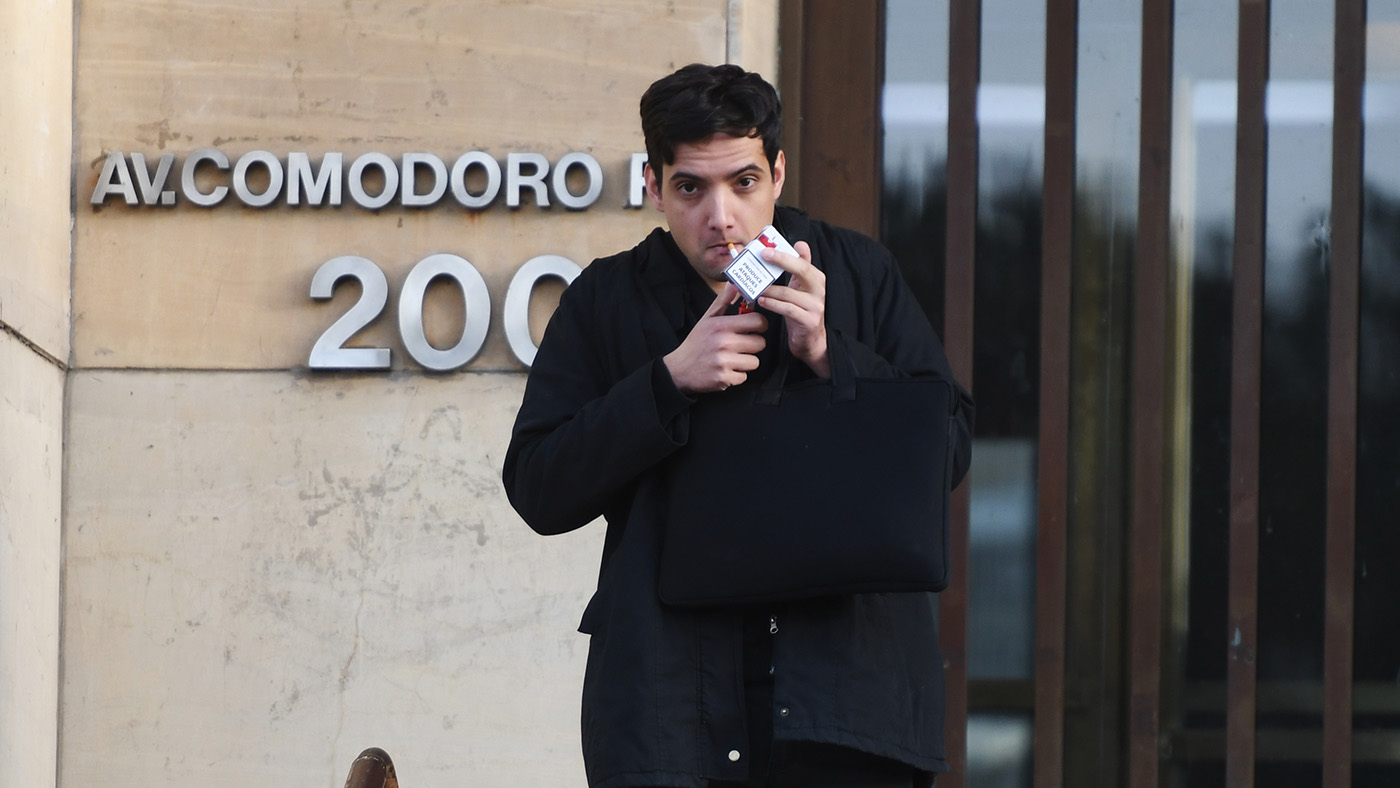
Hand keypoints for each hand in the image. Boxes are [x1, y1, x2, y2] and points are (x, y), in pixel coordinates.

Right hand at [663, 283, 768, 393]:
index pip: (757, 321)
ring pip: (754, 361)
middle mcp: (724, 343)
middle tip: (741, 345)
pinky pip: (744, 377)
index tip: (755, 328)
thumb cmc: (696, 343)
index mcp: (721, 326)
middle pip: (760, 343)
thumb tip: (733, 285)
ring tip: (731, 358)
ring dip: (745, 361)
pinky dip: (737, 375)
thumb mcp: (706, 320)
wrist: (679, 369)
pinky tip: (726, 369)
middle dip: (753, 345)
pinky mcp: (724, 378)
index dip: (760, 324)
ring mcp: (724, 362)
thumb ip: (722, 302)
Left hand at [756, 240, 828, 377]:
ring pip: (789, 293)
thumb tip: (800, 244)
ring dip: (769, 289)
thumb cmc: (801, 312)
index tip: (768, 248)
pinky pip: (788, 309)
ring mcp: (815, 306)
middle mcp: (819, 290)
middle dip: (781, 260)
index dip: (786, 254)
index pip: (802, 261)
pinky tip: (761, 301)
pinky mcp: (809, 321)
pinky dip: (772, 304)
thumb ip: (799, 268)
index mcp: (816, 279)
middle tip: (763, 255)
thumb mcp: (801, 288)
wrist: (811, 341)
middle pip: (802, 270)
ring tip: (754, 287)